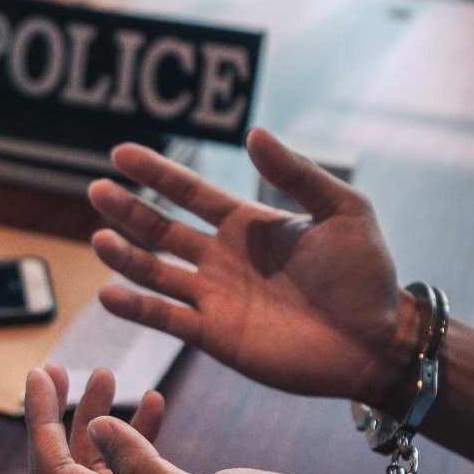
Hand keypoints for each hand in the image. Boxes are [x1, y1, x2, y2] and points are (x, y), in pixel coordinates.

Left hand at [25, 363, 362, 473]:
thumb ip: (144, 471)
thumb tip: (95, 428)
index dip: (39, 425)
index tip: (39, 373)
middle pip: (70, 469)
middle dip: (55, 419)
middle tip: (56, 368)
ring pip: (105, 464)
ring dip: (95, 419)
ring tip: (106, 374)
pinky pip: (144, 464)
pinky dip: (140, 430)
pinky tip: (158, 400)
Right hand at [89, 127, 417, 405]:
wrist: (375, 341)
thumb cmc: (366, 274)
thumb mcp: (342, 210)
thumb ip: (297, 174)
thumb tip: (253, 133)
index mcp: (248, 225)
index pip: (191, 193)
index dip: (156, 173)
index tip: (121, 154)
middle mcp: (224, 259)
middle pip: (163, 230)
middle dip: (130, 211)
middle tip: (97, 190)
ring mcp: (216, 298)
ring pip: (157, 273)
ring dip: (126, 257)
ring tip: (98, 238)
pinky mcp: (216, 336)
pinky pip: (168, 320)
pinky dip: (138, 308)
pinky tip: (108, 294)